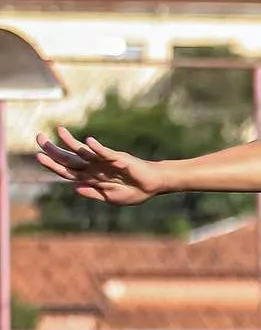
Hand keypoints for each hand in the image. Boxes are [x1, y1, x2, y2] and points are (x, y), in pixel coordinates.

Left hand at [35, 127, 164, 204]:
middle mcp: (94, 167)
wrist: (152, 186)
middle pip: (70, 158)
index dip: (52, 164)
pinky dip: (98, 148)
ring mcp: (105, 162)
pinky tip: (89, 142)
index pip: (67, 170)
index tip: (38, 156)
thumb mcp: (110, 198)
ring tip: (59, 131)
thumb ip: (93, 193)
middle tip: (38, 137)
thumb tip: (74, 188)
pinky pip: (106, 153)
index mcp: (91, 177)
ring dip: (71, 142)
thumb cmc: (133, 191)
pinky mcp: (119, 159)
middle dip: (53, 149)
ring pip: (84, 152)